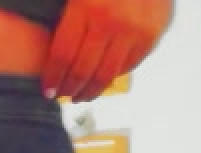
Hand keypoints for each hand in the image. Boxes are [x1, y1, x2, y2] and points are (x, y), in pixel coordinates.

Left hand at [41, 0, 173, 102]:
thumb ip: (66, 15)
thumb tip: (49, 48)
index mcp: (85, 7)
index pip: (62, 56)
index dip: (52, 78)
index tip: (47, 91)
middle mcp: (110, 21)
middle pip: (82, 71)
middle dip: (69, 89)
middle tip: (63, 96)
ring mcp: (134, 29)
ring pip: (106, 75)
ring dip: (91, 90)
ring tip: (82, 95)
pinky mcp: (153, 33)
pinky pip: (129, 65)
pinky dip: (113, 76)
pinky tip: (103, 78)